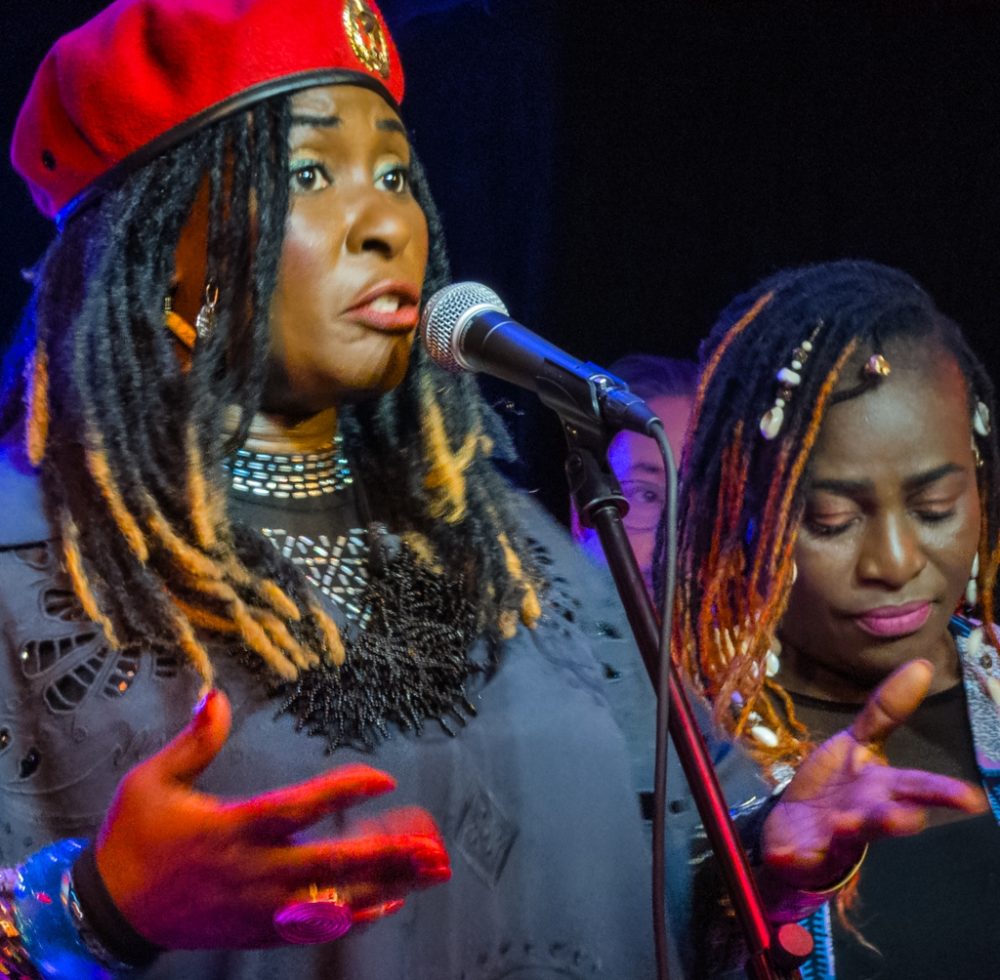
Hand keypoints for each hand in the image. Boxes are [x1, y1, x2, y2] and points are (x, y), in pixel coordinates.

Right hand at [96, 689, 449, 948]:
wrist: (111, 912)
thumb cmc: (134, 839)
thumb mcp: (151, 781)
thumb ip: (194, 741)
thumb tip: (219, 694)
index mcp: (233, 829)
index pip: (301, 808)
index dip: (344, 792)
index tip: (384, 778)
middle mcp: (255, 872)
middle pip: (333, 863)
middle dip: (386, 853)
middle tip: (431, 842)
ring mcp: (261, 909)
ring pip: (336, 899)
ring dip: (387, 883)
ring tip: (431, 871)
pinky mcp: (261, 933)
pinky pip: (318, 930)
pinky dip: (358, 918)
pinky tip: (392, 903)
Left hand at [761, 658, 986, 891]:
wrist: (796, 829)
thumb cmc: (836, 785)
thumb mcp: (857, 743)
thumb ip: (886, 711)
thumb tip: (924, 665)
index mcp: (879, 787)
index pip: (914, 786)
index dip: (941, 791)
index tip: (972, 799)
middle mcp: (863, 815)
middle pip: (883, 817)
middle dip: (896, 819)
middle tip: (910, 817)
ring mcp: (832, 837)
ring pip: (847, 837)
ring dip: (850, 830)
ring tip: (846, 824)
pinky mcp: (801, 852)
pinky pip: (797, 856)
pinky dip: (793, 857)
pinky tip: (786, 855)